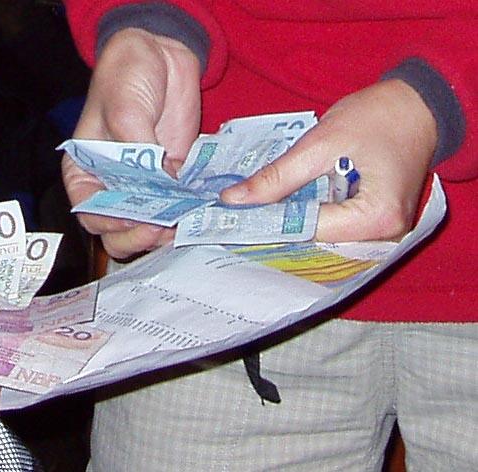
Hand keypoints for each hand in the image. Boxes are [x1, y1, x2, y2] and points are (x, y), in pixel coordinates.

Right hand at [63, 28, 201, 258]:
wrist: (161, 54)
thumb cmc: (126, 74)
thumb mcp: (124, 107)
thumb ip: (137, 149)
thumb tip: (159, 184)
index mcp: (83, 171)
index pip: (89, 212)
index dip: (110, 222)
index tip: (136, 218)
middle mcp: (109, 184)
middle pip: (117, 230)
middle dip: (139, 234)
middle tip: (164, 226)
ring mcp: (142, 185)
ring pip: (147, 227)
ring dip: (164, 230)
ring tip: (183, 222)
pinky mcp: (170, 179)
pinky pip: (176, 207)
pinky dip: (186, 214)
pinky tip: (199, 210)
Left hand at [221, 79, 437, 241]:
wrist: (417, 104)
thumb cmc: (378, 116)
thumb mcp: (321, 143)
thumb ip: (277, 176)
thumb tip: (232, 200)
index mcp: (376, 218)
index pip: (308, 229)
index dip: (267, 221)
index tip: (230, 216)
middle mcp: (383, 236)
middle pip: (314, 239)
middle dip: (276, 226)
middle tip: (234, 217)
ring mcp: (381, 232)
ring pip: (320, 235)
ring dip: (290, 221)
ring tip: (252, 211)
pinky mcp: (374, 222)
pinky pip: (332, 226)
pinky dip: (308, 214)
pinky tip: (281, 204)